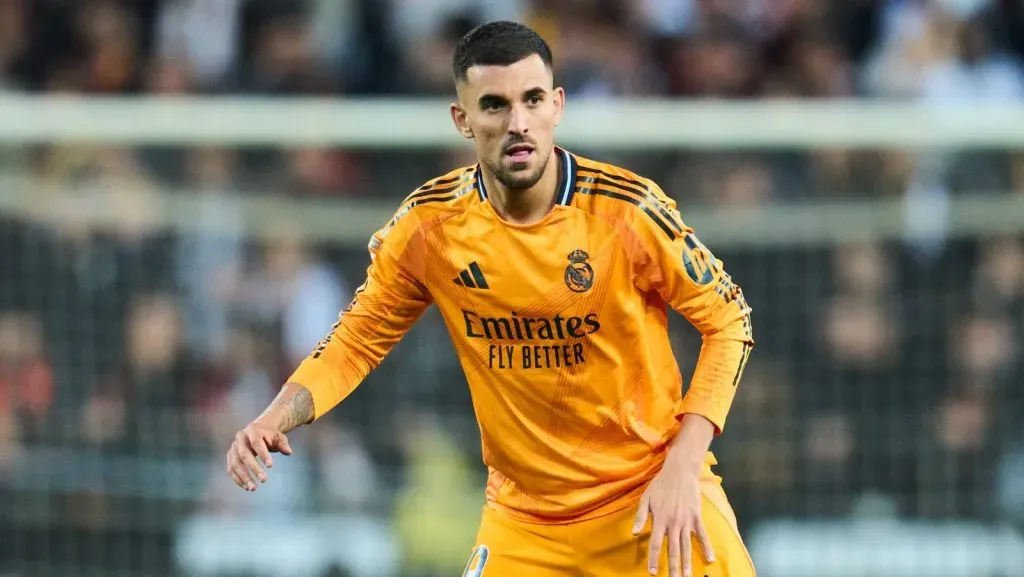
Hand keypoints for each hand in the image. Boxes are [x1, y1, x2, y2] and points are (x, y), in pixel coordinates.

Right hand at [226, 421, 292, 491]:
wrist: (256, 431)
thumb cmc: (269, 436)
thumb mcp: (278, 437)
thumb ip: (283, 444)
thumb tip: (289, 452)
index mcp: (252, 430)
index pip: (256, 442)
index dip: (263, 454)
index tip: (271, 466)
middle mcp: (240, 438)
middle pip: (244, 454)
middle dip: (254, 468)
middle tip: (264, 480)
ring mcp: (233, 447)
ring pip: (235, 464)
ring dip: (244, 477)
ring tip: (253, 488)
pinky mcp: (230, 456)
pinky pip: (231, 470)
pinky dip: (238, 479)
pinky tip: (247, 487)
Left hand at [632, 462, 713, 576]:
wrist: (680, 472)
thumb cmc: (660, 485)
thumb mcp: (645, 499)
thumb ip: (640, 517)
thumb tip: (634, 533)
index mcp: (660, 520)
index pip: (656, 544)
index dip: (654, 560)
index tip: (653, 573)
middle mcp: (674, 523)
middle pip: (673, 550)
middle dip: (673, 567)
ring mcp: (687, 521)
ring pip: (687, 546)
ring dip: (688, 563)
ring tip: (688, 576)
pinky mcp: (697, 517)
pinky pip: (703, 535)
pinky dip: (707, 547)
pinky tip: (710, 559)